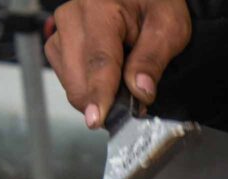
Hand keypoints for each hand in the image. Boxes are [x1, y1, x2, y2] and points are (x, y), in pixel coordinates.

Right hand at [44, 0, 191, 128]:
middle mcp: (73, 16)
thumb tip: (140, 91)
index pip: (98, 60)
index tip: (98, 119)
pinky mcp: (59, 43)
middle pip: (77, 76)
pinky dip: (88, 88)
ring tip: (123, 85)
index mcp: (100, 7)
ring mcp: (61, 29)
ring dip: (95, 95)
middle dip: (103, 100)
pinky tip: (107, 81)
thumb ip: (152, 60)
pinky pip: (67, 78)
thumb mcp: (169, 29)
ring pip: (70, 81)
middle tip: (134, 104)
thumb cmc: (156, 5)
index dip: (99, 94)